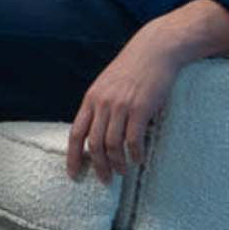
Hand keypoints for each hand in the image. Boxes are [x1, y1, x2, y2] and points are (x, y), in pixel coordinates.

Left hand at [65, 31, 185, 181]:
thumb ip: (99, 105)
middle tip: (105, 180)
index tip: (74, 174)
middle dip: (98, 166)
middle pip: (93, 144)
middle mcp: (103, 103)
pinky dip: (134, 153)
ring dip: (117, 163)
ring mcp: (121, 106)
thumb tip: (95, 131)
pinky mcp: (140, 108)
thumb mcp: (107, 84)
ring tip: (122, 171)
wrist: (155, 49)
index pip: (75, 133)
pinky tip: (138, 159)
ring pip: (112, 144)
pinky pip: (133, 139)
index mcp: (91, 98)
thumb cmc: (132, 68)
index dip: (73, 157)